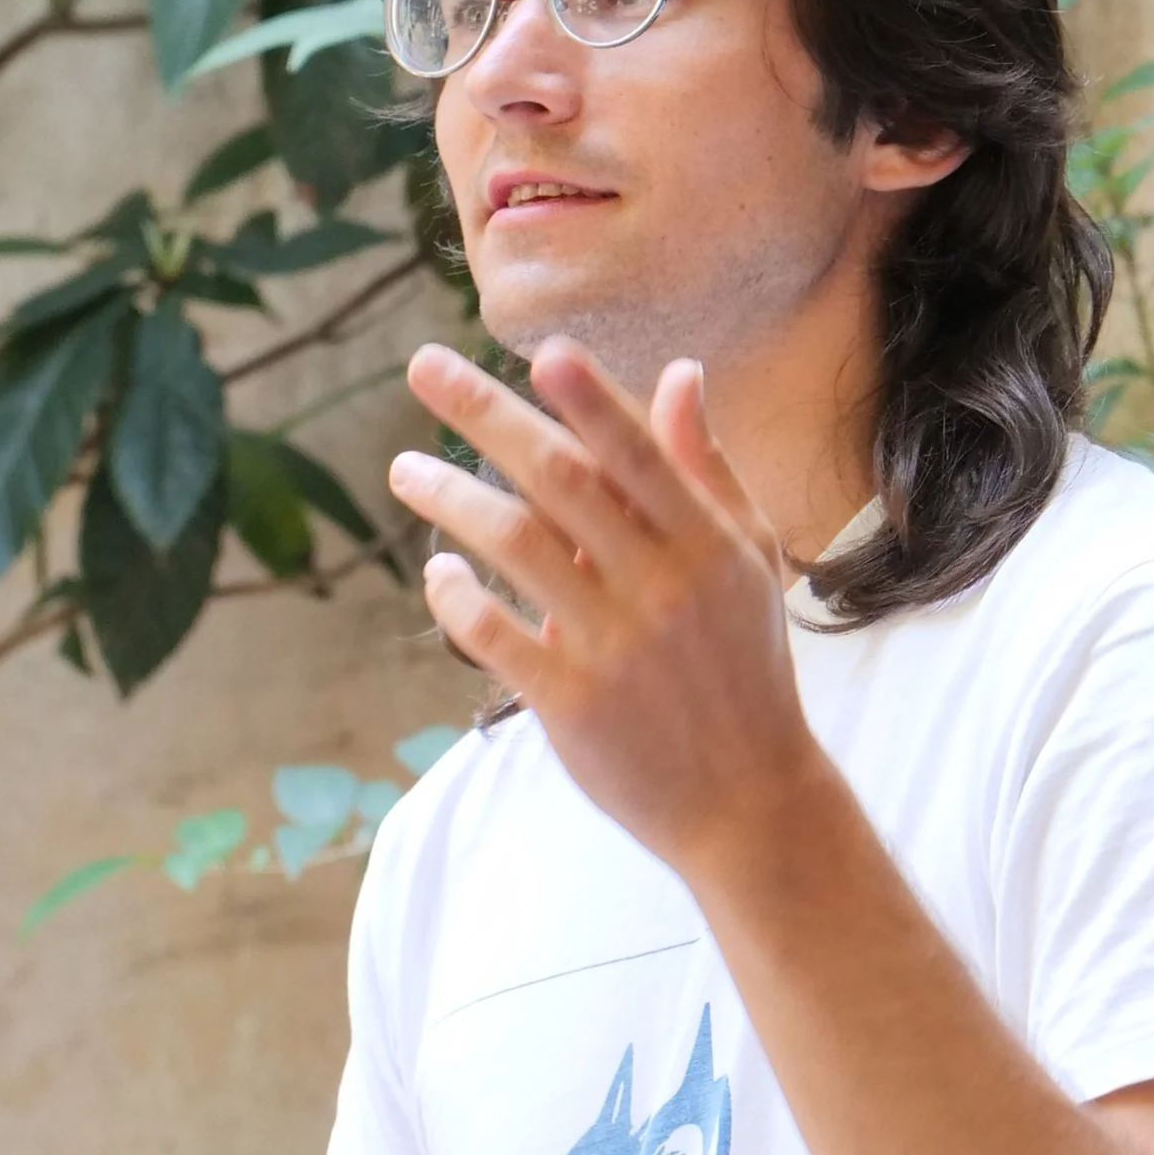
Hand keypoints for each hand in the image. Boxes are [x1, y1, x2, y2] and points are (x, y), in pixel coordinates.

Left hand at [387, 338, 831, 879]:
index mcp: (708, 544)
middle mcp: (662, 585)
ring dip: (449, 498)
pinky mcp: (571, 703)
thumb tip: (680, 372)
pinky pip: (494, 633)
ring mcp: (614, 645)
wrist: (749, 802)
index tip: (539, 351)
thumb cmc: (747, 667)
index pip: (638, 453)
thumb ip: (706, 469)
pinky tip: (437, 571)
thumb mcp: (748, 561)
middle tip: (422, 367)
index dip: (590, 398)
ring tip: (404, 470)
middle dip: (485, 414)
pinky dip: (456, 595)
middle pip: (558, 479)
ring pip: (514, 545)